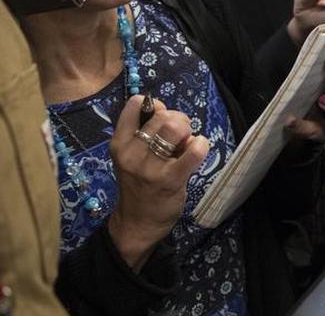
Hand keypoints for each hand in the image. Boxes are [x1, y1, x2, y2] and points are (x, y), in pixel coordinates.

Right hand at [108, 95, 208, 270]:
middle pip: (163, 116)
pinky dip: (201, 144)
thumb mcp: (131, 155)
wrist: (138, 222)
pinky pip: (193, 150)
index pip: (136, 104)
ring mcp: (150, 167)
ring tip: (186, 144)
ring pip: (176, 128)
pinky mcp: (170, 179)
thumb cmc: (140, 183)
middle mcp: (131, 152)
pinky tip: (197, 150)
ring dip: (188, 131)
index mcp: (119, 143)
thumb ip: (145, 132)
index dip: (156, 106)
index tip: (161, 120)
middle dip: (179, 119)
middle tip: (181, 135)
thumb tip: (167, 110)